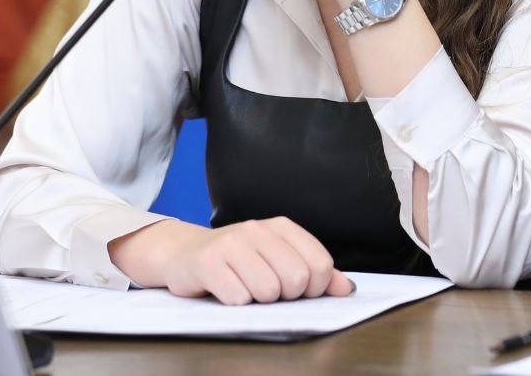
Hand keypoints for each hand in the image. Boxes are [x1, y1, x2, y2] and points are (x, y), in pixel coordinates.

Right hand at [109, 217, 354, 304]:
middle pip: (297, 279)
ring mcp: (231, 243)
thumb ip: (314, 272)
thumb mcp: (277, 259)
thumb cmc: (237, 260)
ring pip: (268, 291)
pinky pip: (238, 298)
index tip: (296, 290)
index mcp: (281, 227)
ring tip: (244, 288)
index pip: (319, 264)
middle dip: (285, 296)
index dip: (313, 288)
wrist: (184, 253)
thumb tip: (345, 288)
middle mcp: (257, 229)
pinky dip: (235, 303)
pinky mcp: (208, 262)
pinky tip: (225, 290)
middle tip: (266, 290)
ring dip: (258, 301)